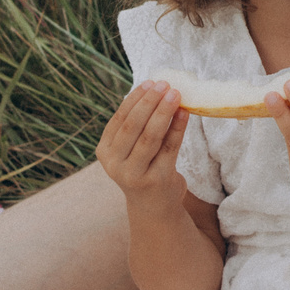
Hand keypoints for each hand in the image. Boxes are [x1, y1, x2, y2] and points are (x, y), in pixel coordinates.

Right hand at [96, 81, 188, 201]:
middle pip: (133, 127)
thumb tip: (154, 89)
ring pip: (150, 137)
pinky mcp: (157, 180)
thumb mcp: (130, 149)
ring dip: (164, 112)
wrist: (153, 207)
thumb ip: (136, 126)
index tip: (150, 82)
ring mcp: (135, 174)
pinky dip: (177, 128)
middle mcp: (115, 164)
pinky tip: (184, 113)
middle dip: (149, 102)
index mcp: (104, 151)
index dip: (135, 99)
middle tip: (164, 84)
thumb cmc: (143, 168)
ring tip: (176, 94)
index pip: (119, 119)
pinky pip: (169, 148)